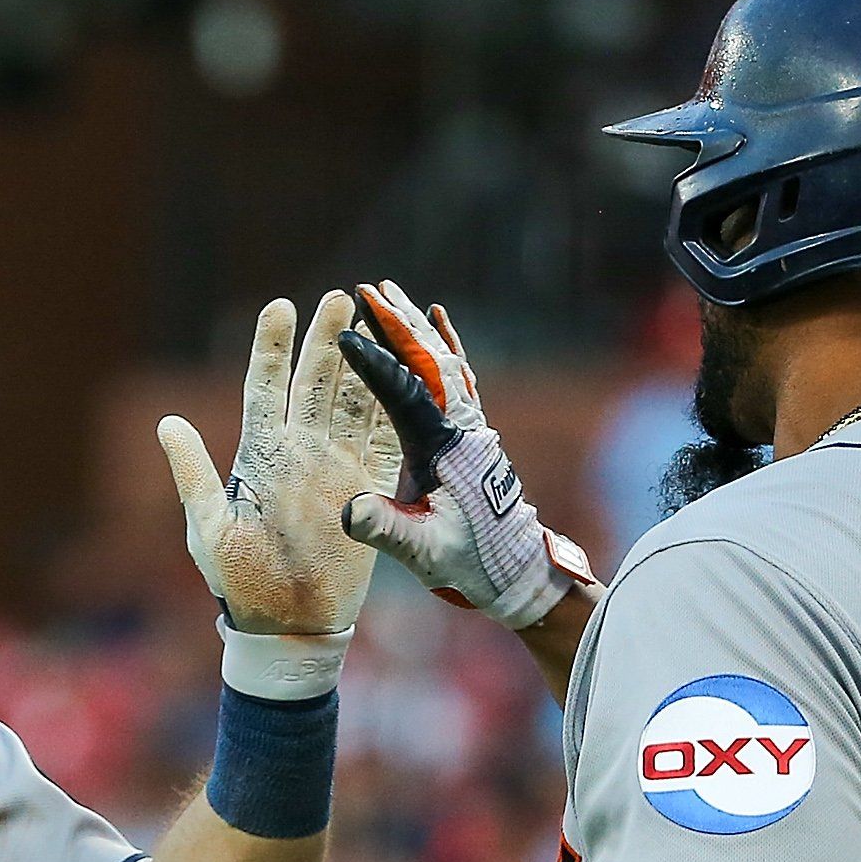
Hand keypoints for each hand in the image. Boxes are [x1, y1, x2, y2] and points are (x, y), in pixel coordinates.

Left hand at [158, 291, 401, 639]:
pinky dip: (394, 407)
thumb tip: (167, 421)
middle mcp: (300, 451)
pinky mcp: (367, 490)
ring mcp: (336, 467)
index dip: (272, 347)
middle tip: (340, 297)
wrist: (287, 626)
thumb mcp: (208, 528)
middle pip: (315, 382)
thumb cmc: (239, 582)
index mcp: (259, 454)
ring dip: (363, 363)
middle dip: (327, 340)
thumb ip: (193, 474)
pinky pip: (385, 440)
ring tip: (374, 321)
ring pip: (353, 401)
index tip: (279, 306)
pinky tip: (404, 375)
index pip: (265, 387)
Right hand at [335, 280, 600, 632]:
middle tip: (368, 291)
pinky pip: (458, 374)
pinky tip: (435, 319)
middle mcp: (463, 428)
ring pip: (445, 361)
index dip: (375, 363)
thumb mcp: (421, 552)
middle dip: (398, 325)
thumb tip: (348, 513)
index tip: (345, 336)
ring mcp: (472, 426)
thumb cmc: (467, 563)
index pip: (405, 392)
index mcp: (444, 449)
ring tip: (390, 294)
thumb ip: (385, 529)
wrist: (515, 570)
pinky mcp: (473, 432)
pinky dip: (444, 343)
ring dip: (416, 328)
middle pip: (430, 362)